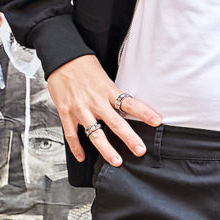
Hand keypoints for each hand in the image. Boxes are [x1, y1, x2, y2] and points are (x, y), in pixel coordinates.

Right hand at [46, 55, 161, 166]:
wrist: (63, 58)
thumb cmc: (85, 66)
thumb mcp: (104, 77)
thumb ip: (113, 94)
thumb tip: (126, 107)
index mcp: (108, 91)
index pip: (130, 103)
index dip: (144, 112)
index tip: (157, 121)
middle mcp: (95, 101)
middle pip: (116, 123)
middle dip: (129, 138)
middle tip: (140, 150)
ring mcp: (80, 109)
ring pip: (95, 133)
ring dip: (106, 149)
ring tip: (116, 161)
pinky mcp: (66, 113)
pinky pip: (72, 135)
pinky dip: (77, 148)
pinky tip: (82, 157)